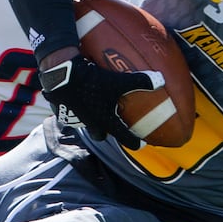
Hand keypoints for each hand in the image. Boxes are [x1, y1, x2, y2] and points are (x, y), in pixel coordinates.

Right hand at [38, 52, 162, 148]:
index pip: (124, 138)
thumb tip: (161, 80)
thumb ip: (141, 81)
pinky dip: (74, 109)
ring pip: (85, 125)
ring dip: (90, 120)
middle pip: (100, 135)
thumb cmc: (93, 82)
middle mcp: (91, 124)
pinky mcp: (62, 112)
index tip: (141, 144)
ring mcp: (75, 119)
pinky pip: (70, 114)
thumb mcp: (119, 81)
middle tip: (112, 125)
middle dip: (107, 132)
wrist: (62, 77)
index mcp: (106, 121)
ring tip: (93, 110)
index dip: (135, 142)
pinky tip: (76, 100)